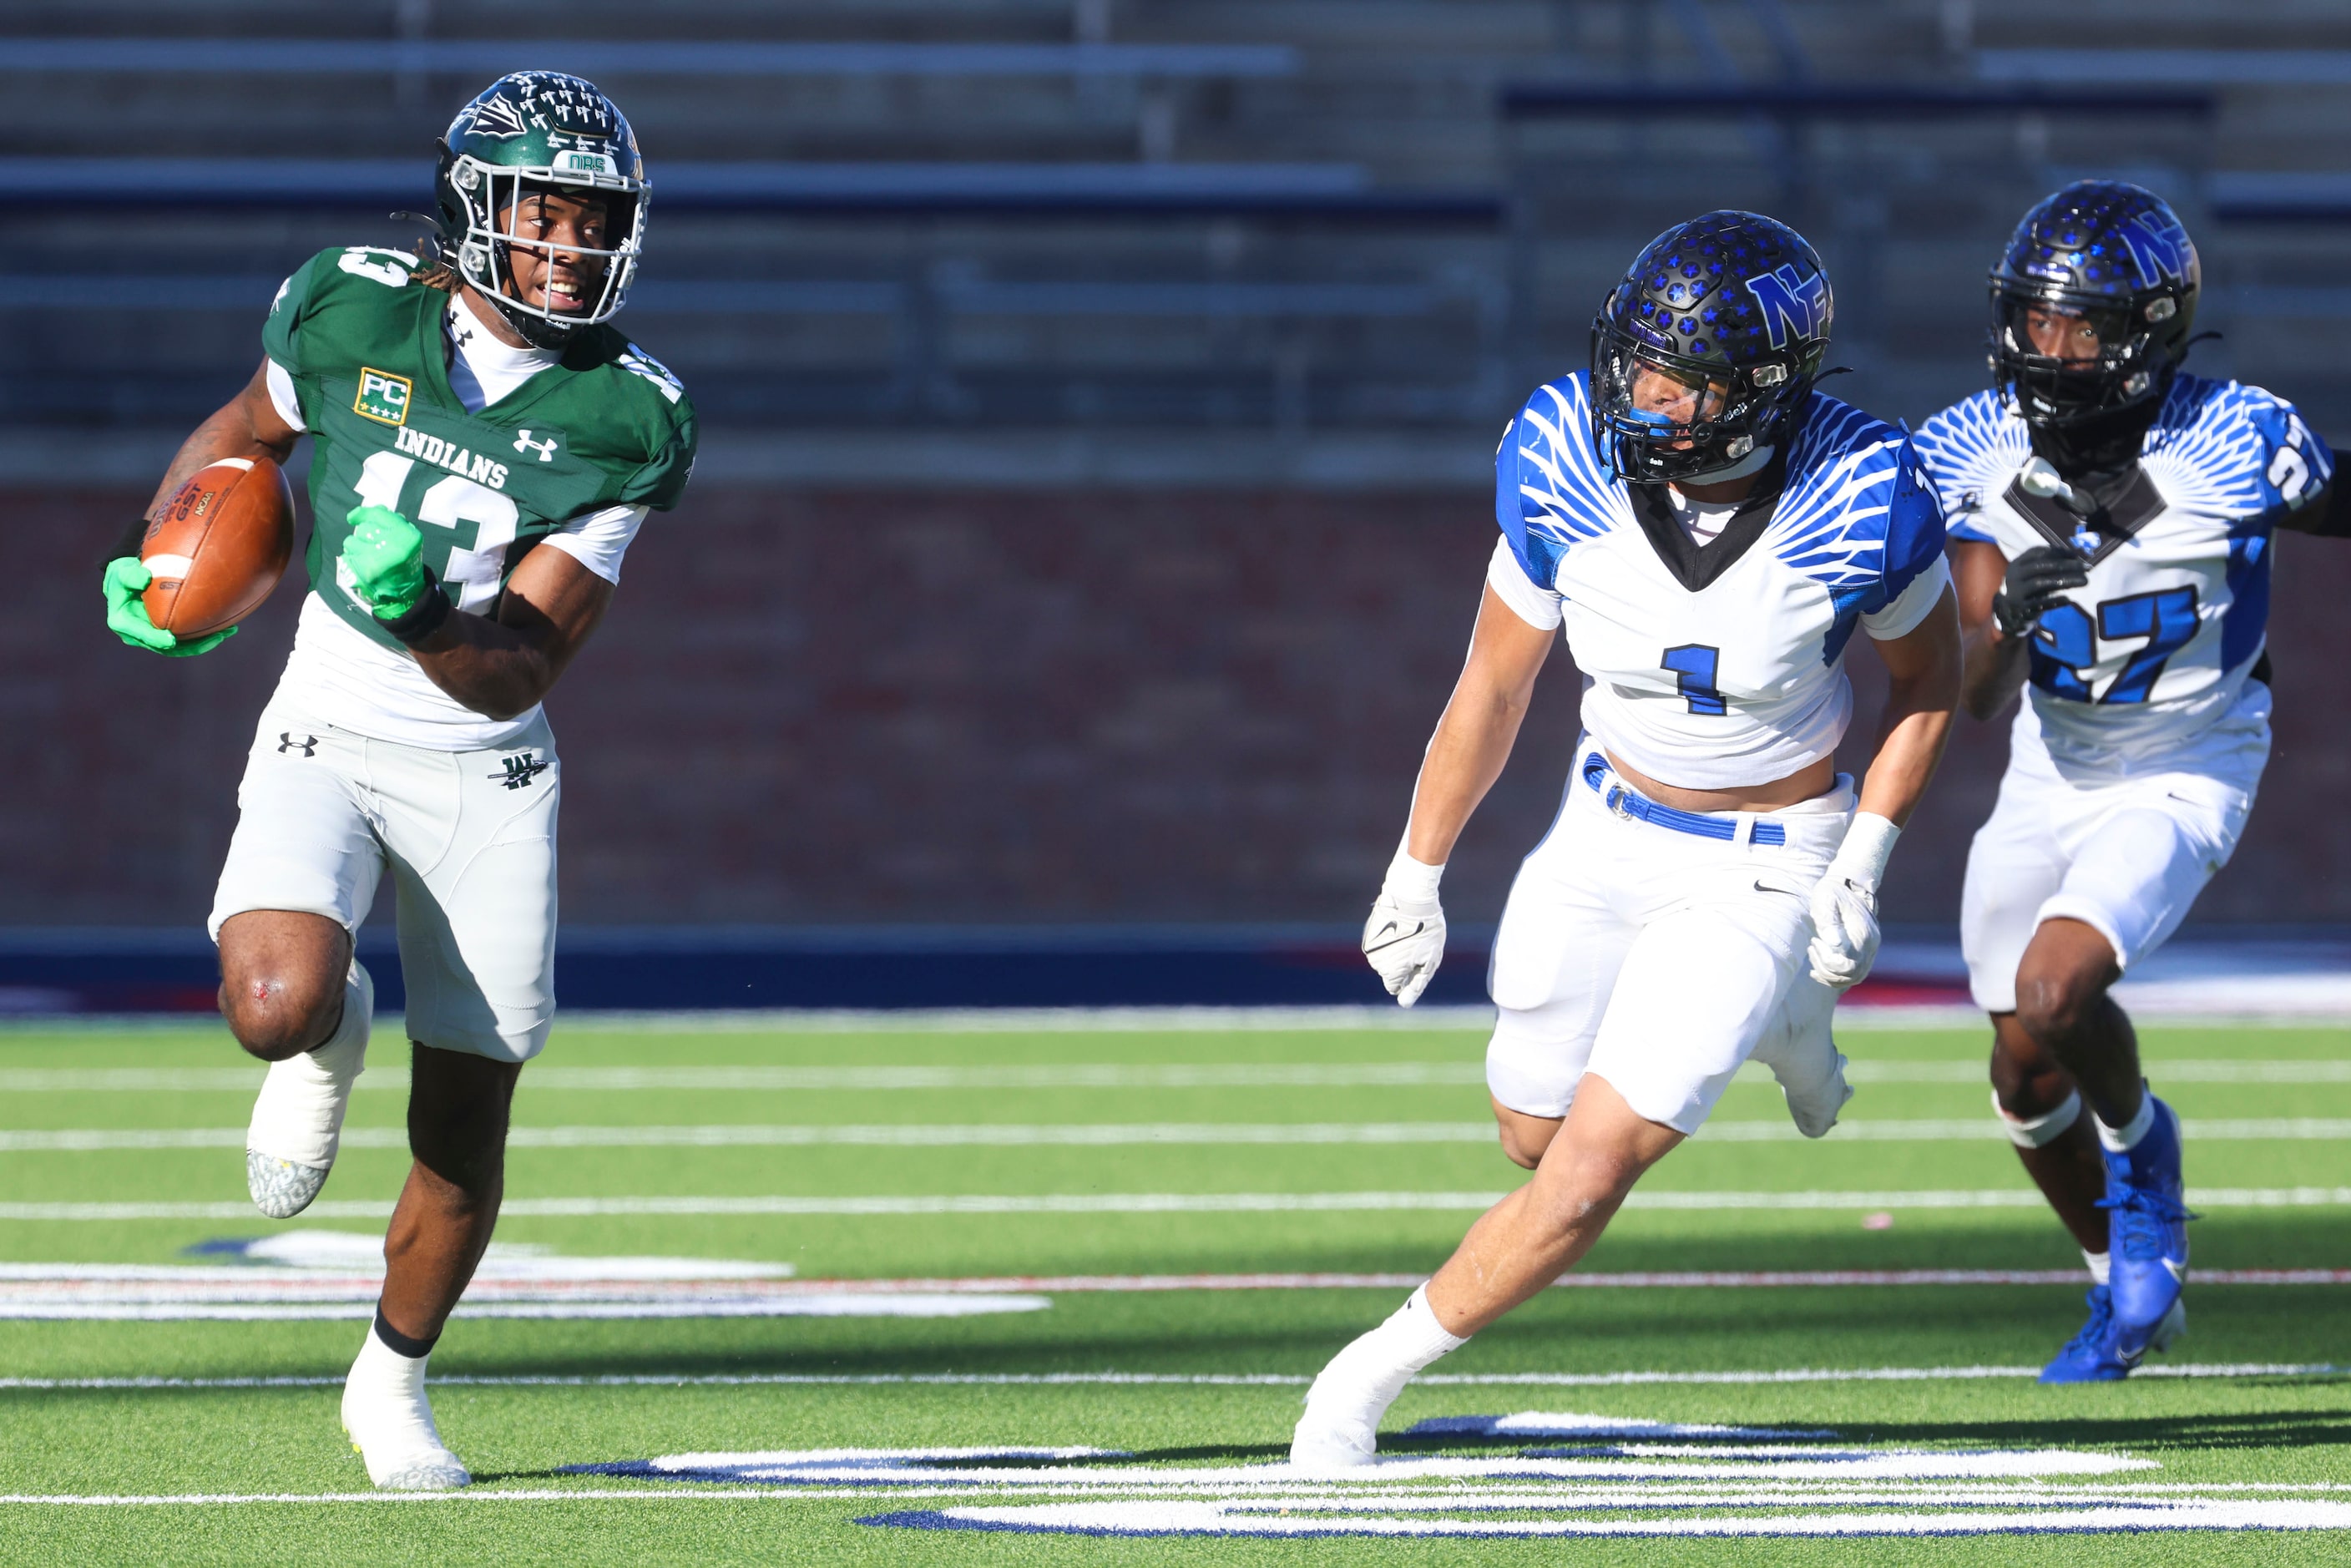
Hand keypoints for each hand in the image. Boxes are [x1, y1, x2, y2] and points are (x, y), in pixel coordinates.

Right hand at [102, 556, 234, 656]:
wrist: (130, 582)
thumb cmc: (125, 576)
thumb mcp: (123, 573)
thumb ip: (131, 576)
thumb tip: (145, 579)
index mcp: (123, 623)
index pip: (141, 634)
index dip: (155, 639)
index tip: (170, 640)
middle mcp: (138, 635)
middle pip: (166, 646)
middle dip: (192, 645)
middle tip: (215, 638)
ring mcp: (154, 636)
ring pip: (181, 646)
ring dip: (205, 642)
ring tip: (227, 632)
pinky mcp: (167, 633)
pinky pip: (187, 639)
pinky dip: (204, 635)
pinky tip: (224, 628)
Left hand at [341, 505, 427, 618]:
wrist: (406, 594)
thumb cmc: (405, 562)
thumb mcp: (408, 540)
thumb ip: (393, 522)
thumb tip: (374, 509)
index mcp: (407, 536)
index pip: (378, 514)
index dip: (362, 513)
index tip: (353, 516)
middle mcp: (393, 546)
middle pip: (364, 528)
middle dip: (363, 534)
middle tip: (370, 543)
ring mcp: (377, 559)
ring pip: (351, 541)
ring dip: (354, 546)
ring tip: (364, 555)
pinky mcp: (364, 572)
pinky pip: (347, 556)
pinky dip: (350, 559)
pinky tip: (360, 565)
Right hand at [1363, 851, 1445, 1006]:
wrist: (1410, 896)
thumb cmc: (1425, 929)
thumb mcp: (1430, 959)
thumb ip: (1417, 984)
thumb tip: (1404, 1004)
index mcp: (1390, 972)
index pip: (1394, 987)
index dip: (1408, 977)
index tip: (1418, 962)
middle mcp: (1375, 962)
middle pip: (1389, 972)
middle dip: (1402, 963)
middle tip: (1418, 944)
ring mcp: (1369, 945)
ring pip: (1384, 957)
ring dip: (1396, 950)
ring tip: (1410, 932)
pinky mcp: (1368, 930)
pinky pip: (1380, 942)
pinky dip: (1390, 937)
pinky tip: (1401, 925)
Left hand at [1805, 812, 1899, 989]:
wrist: (1849, 884)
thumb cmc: (1833, 891)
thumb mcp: (1826, 900)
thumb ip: (1828, 922)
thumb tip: (1833, 943)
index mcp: (1863, 934)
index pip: (1847, 964)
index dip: (1827, 959)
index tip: (1815, 941)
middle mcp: (1870, 946)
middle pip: (1850, 974)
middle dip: (1825, 967)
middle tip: (1813, 946)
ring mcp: (1870, 951)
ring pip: (1852, 978)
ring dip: (1829, 973)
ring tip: (1814, 953)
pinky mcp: (1864, 954)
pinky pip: (1853, 975)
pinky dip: (1835, 977)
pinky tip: (1817, 970)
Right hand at [1990, 544, 2088, 638]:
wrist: (2008, 613)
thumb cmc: (2027, 589)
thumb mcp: (2032, 574)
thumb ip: (2048, 566)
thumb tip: (2076, 558)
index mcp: (2017, 564)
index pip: (2038, 552)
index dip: (2058, 552)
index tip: (2076, 556)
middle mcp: (2014, 576)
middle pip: (2040, 566)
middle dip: (2065, 565)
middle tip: (2085, 567)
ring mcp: (2017, 593)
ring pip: (2041, 583)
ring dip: (2065, 580)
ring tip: (2084, 581)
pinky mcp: (2022, 609)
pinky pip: (2041, 603)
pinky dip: (2055, 601)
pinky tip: (2068, 599)